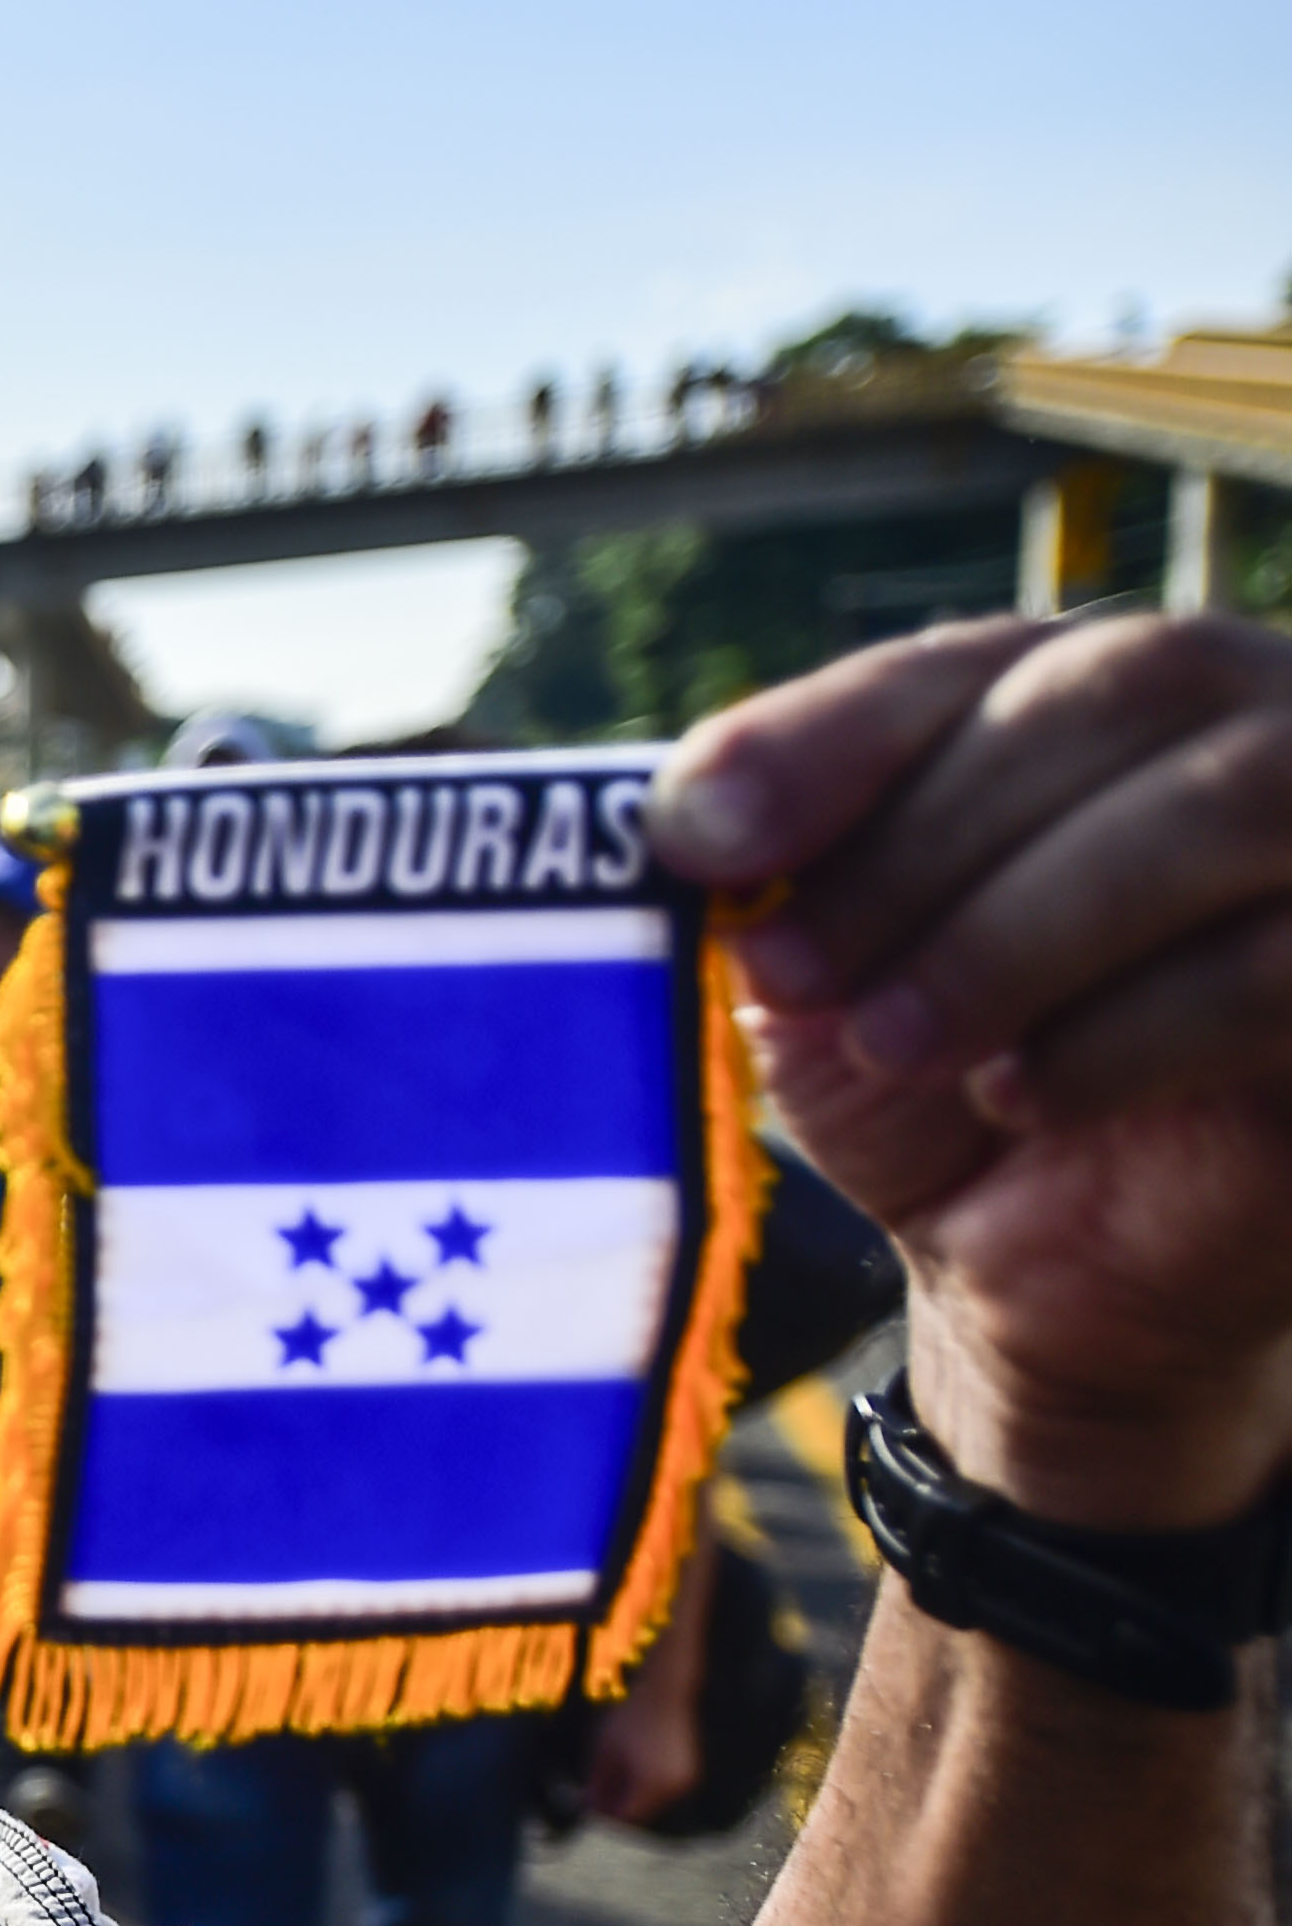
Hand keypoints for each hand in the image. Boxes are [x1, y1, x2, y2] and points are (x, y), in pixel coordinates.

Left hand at [588, 1677, 702, 1826]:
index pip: (626, 1817)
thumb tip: (590, 1804)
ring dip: (633, 1796)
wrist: (665, 1693)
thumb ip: (598, 1782)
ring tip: (613, 1777)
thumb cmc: (631, 1718)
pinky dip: (648, 1786)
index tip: (589, 1805)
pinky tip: (633, 1769)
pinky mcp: (691, 1773)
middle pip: (641, 1812)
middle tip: (597, 1792)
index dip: (605, 1815)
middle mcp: (674, 1789)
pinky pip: (665, 1790)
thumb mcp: (605, 1751)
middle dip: (618, 1805)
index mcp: (652, 1786)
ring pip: (653, 1802)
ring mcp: (686, 1782)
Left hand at [655, 615, 1291, 1527]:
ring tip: (897, 1044)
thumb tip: (691, 815)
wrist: (1043, 1265)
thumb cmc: (936, 1081)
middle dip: (925, 842)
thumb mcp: (832, 968)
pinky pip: (1273, 966)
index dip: (827, 734)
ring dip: (1016, 931)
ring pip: (1217, 809)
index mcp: (1088, 696)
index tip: (695, 834)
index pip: (967, 660)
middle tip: (797, 971)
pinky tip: (1020, 1094)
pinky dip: (1119, 1030)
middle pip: (1114, 693)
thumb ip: (778, 872)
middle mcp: (1246, 725)